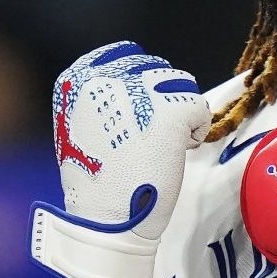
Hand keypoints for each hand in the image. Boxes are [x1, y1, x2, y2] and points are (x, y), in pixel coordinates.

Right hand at [31, 43, 210, 277]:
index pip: (123, 53)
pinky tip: (181, 151)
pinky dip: (197, 130)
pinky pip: (200, 107)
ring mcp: (138, 92)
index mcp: (77, 80)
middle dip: (161, 97)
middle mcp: (104, 77)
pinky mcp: (169, 112)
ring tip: (166, 144)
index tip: (143, 107)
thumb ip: (101, 99)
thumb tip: (132, 84)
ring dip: (181, 113)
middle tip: (153, 136)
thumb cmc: (96, 183)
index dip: (141, 81)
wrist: (106, 224)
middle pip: (155, 67)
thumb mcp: (80, 129)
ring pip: (182, 83)